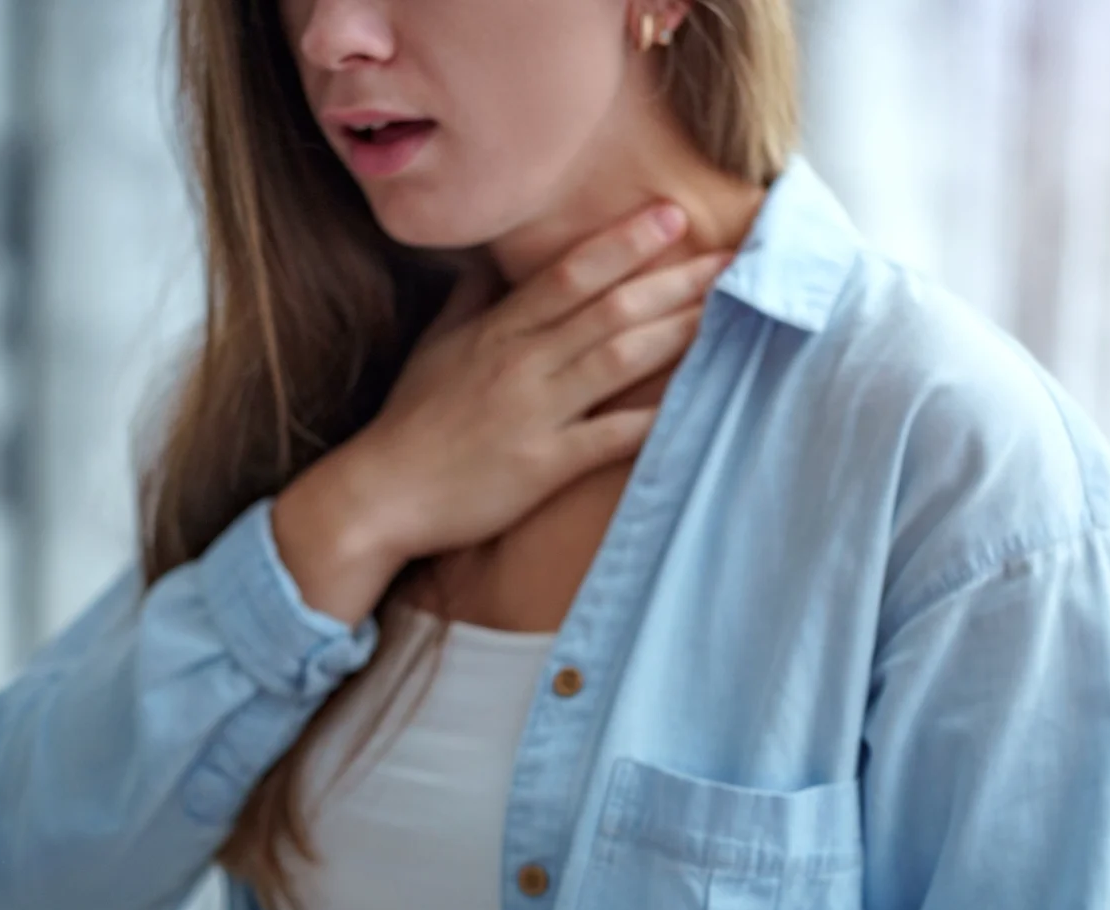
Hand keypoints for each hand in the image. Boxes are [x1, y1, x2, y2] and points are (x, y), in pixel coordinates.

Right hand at [273, 204, 729, 623]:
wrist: (379, 493)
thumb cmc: (410, 421)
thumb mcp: (436, 347)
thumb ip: (471, 301)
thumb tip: (493, 261)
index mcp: (498, 332)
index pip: (570, 274)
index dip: (624, 242)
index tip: (671, 214)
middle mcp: (521, 363)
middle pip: (609, 309)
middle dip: (673, 279)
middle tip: (730, 255)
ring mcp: (535, 413)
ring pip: (617, 360)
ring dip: (676, 331)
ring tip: (726, 308)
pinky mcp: (543, 465)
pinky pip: (608, 437)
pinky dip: (651, 419)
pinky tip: (695, 401)